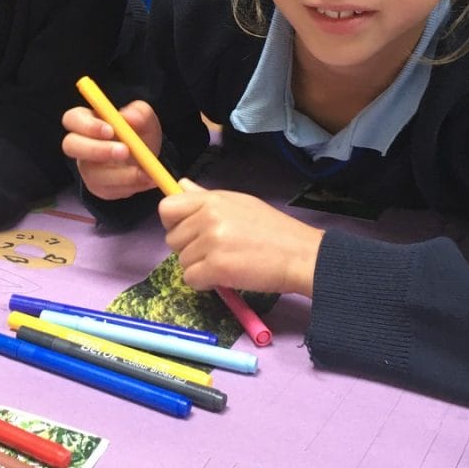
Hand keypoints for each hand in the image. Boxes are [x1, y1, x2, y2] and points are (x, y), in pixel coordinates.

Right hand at [62, 100, 162, 199]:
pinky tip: (147, 179)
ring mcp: (86, 168)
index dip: (87, 125)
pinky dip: (131, 186)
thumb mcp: (145, 118)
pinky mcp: (98, 187)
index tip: (111, 130)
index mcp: (87, 120)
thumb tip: (129, 118)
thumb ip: (139, 113)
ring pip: (92, 174)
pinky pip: (108, 190)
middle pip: (70, 146)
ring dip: (121, 174)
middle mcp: (80, 144)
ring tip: (144, 172)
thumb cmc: (138, 132)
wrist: (146, 158)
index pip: (72, 119)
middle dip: (97, 150)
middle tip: (124, 151)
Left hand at [158, 180, 324, 297]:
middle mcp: (208, 217)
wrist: (301, 255)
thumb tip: (180, 184)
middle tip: (216, 251)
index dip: (173, 223)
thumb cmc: (273, 230)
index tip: (189, 232)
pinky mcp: (216, 267)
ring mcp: (211, 242)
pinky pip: (191, 279)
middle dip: (189, 249)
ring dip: (200, 268)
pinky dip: (205, 283)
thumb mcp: (239, 203)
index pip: (167, 208)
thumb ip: (206, 197)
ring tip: (227, 262)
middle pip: (172, 239)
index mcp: (212, 199)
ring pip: (182, 262)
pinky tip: (225, 276)